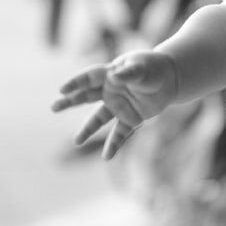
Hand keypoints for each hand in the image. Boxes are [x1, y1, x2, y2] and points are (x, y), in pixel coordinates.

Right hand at [50, 52, 178, 157]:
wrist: (171, 78)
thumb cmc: (153, 68)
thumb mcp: (142, 68)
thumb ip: (128, 73)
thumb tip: (114, 77)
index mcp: (109, 74)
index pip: (88, 78)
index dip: (76, 83)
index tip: (62, 90)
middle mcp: (110, 91)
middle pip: (85, 96)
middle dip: (70, 101)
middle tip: (54, 107)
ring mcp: (119, 106)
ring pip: (99, 119)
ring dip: (88, 130)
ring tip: (76, 142)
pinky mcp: (131, 119)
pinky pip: (119, 133)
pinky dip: (113, 145)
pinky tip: (107, 157)